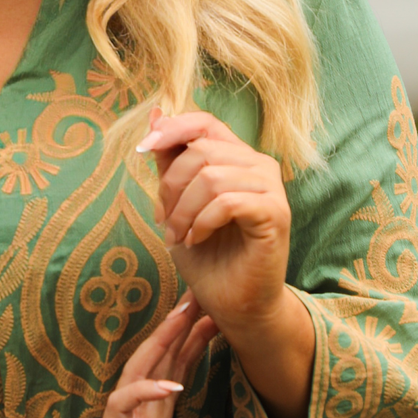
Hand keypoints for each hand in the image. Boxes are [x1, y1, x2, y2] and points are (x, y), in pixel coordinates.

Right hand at [25, 294, 257, 417]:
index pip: (178, 373)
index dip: (198, 345)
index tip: (223, 318)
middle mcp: (138, 413)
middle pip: (163, 360)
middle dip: (186, 327)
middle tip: (209, 291)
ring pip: (142, 370)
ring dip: (163, 342)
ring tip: (185, 314)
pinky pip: (124, 406)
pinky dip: (144, 393)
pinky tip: (168, 384)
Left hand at [136, 107, 292, 341]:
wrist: (235, 304)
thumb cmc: (208, 256)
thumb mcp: (176, 204)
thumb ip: (169, 161)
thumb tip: (155, 112)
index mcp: (236, 157)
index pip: (204, 121)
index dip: (171, 129)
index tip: (142, 148)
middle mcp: (258, 165)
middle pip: (201, 150)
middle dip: (170, 187)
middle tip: (165, 221)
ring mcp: (271, 188)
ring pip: (211, 177)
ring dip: (183, 210)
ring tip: (179, 236)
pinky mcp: (275, 214)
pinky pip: (227, 202)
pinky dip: (202, 222)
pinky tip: (197, 239)